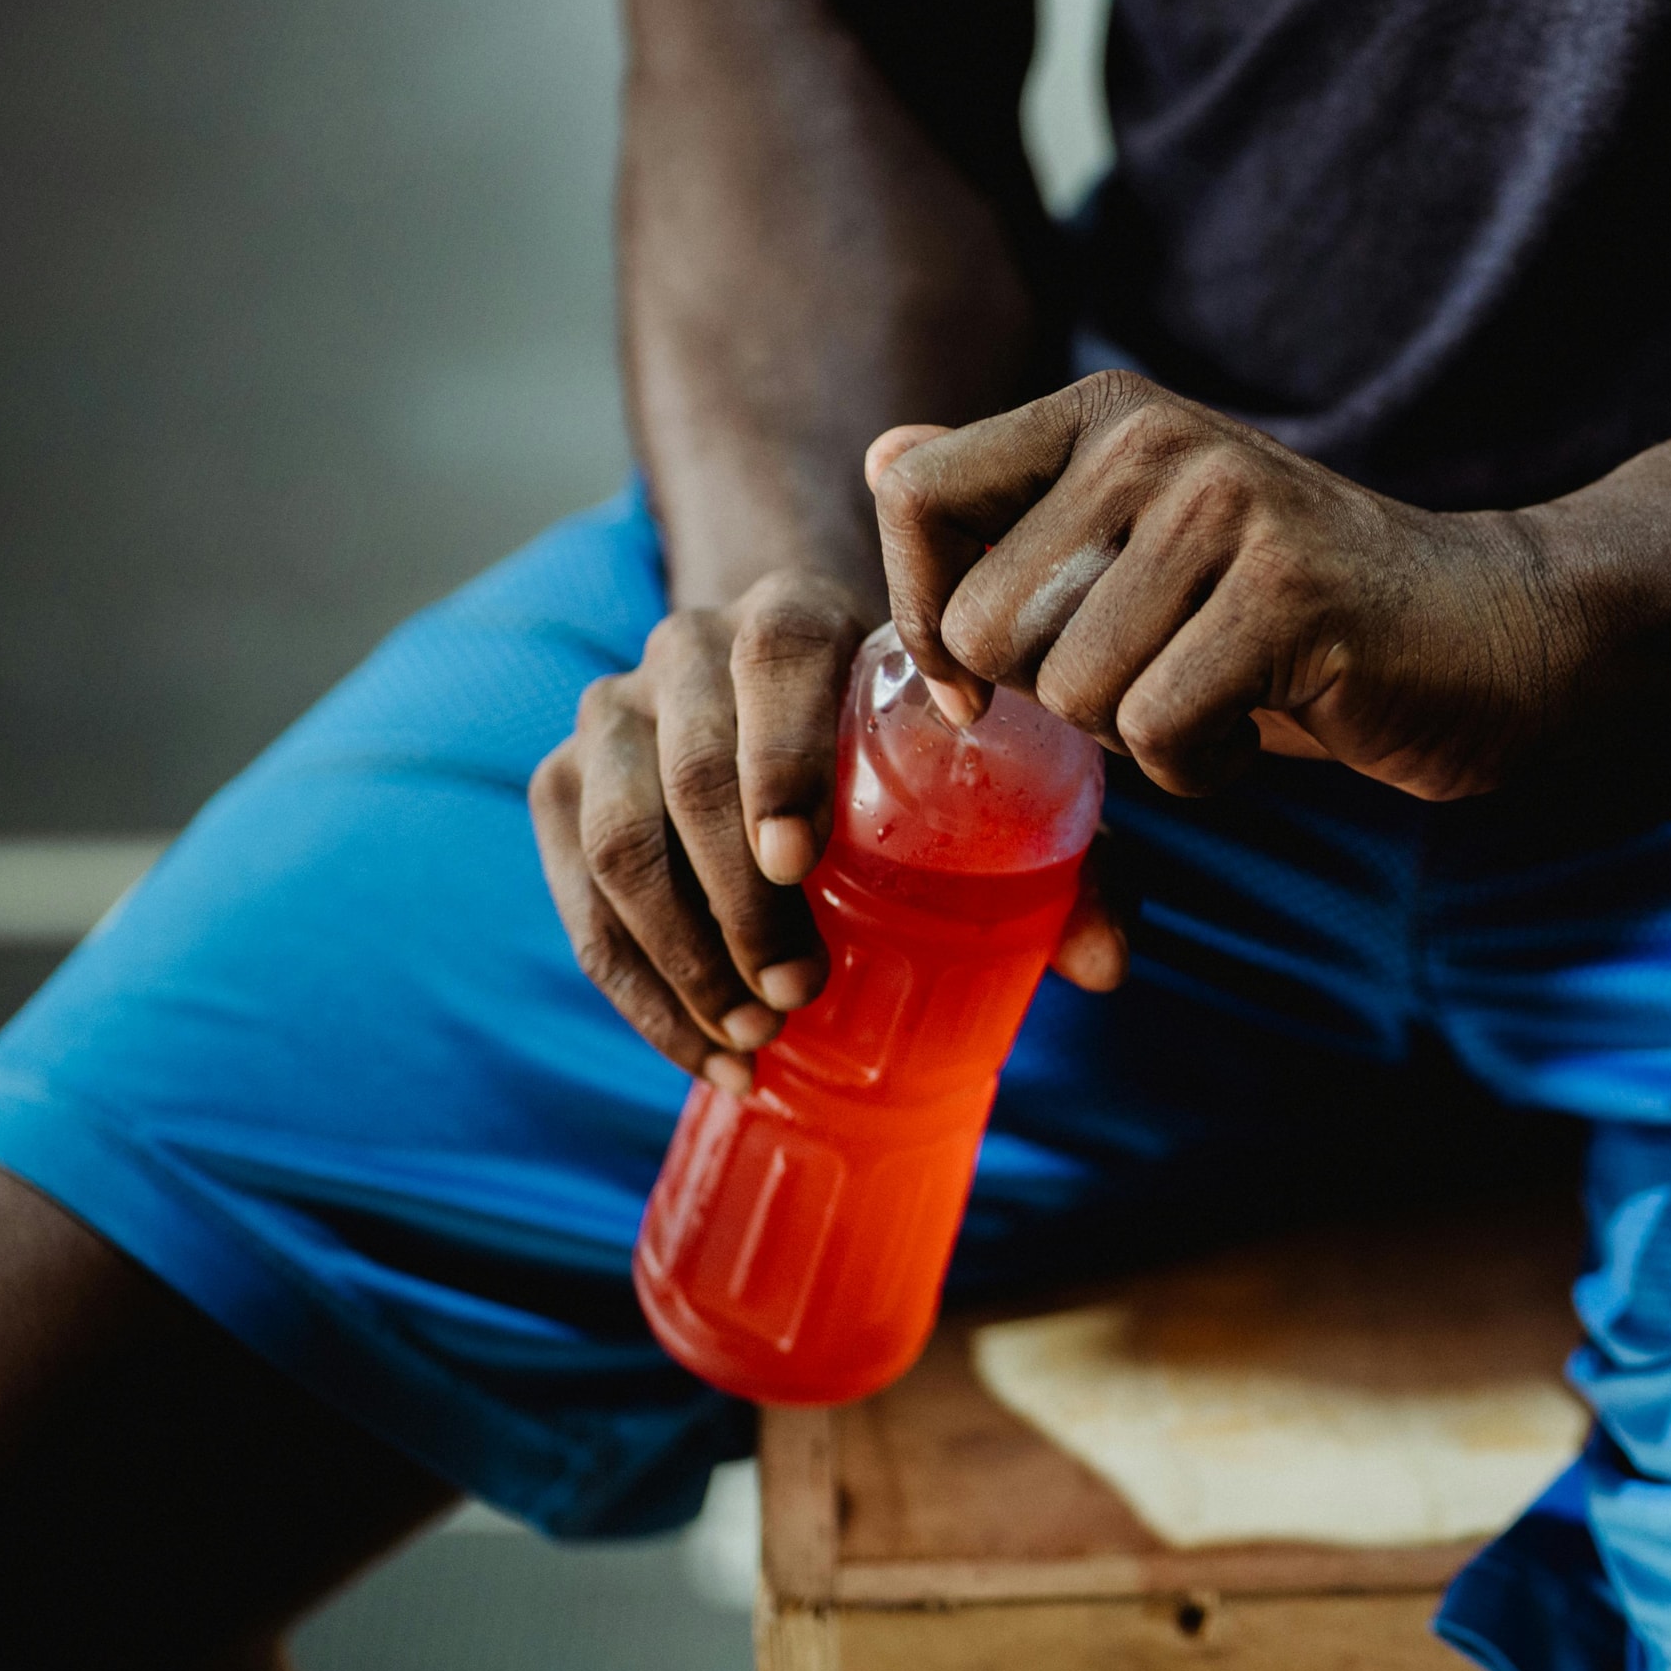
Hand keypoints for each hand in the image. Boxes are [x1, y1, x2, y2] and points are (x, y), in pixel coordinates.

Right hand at [529, 567, 1131, 1089]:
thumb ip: (1070, 853)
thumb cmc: (916, 744)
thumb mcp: (996, 770)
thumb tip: (1105, 966)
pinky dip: (640, 989)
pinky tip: (705, 1054)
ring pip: (614, 837)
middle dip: (734, 897)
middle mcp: (690, 646)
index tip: (801, 864)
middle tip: (798, 993)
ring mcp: (613, 712)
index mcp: (797, 615)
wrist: (791, 698)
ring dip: (681, 953)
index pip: (774, 660)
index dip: (778, 759)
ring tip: (756, 1038)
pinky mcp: (565, 783)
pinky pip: (577, 897)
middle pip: (685, 767)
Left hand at [867, 374, 1593, 800]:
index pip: (919, 493)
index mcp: (1107, 415)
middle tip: (1161, 679)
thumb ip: (1021, 510)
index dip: (925, 610)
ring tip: (1228, 691)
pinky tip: (1267, 720)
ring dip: (1143, 737)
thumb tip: (881, 456)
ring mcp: (1227, 510)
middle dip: (1061, 700)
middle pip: (992, 624)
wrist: (1500, 630)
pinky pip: (1163, 733)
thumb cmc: (1301, 612)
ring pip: (1078, 692)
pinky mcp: (1290, 598)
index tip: (979, 678)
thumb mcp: (1148, 545)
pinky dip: (1205, 765)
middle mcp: (1157, 439)